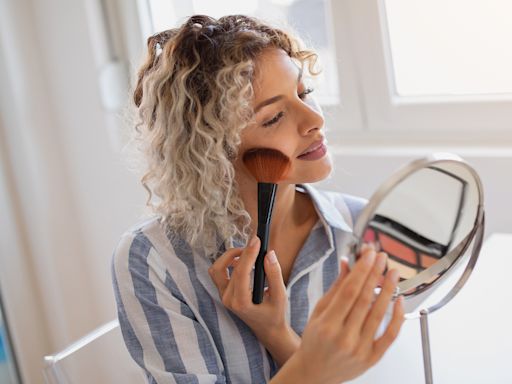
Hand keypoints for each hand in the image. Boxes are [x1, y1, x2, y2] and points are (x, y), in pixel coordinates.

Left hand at [208, 235, 299, 365]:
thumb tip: (269, 254)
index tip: (257, 240)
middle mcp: (228, 299)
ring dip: (229, 257)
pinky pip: (219, 273)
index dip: (248, 254)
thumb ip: (275, 274)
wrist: (267, 329)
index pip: (240, 272)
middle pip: (224, 268)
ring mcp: (223, 296)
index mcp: (241, 302)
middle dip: (237, 252)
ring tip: (247, 254)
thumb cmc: (275, 313)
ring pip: (216, 269)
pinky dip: (228, 263)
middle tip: (253, 246)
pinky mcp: (223, 292)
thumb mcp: (280, 295)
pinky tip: (243, 262)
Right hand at [272, 244, 404, 383]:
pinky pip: (389, 336)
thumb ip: (335, 288)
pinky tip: (399, 300)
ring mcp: (359, 349)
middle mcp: (344, 338)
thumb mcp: (318, 312)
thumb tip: (347, 263)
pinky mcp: (372, 358)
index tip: (369, 255)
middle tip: (382, 257)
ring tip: (392, 272)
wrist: (314, 373)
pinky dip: (397, 317)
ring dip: (388, 290)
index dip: (361, 271)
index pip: (348, 291)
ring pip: (378, 315)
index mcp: (327, 324)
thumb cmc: (314, 342)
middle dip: (375, 274)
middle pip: (364, 300)